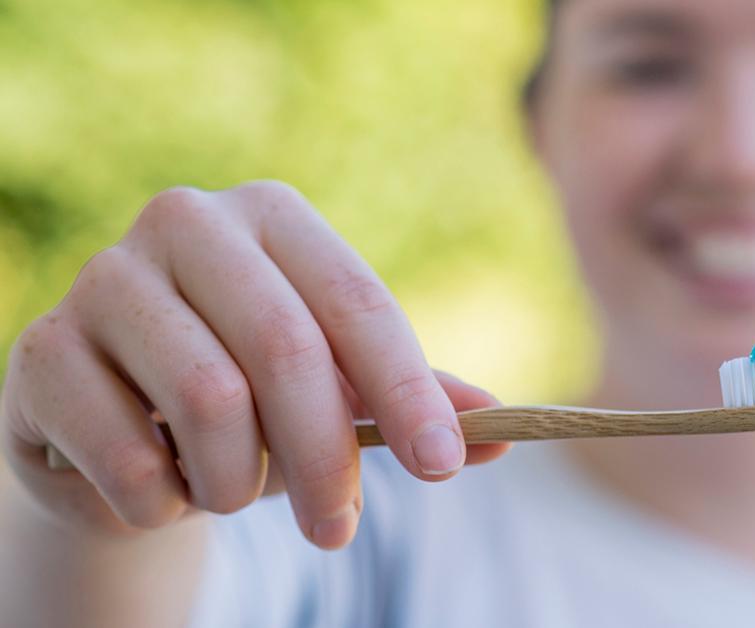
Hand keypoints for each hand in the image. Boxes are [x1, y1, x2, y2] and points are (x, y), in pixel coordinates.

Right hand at [0, 181, 509, 548]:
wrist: (119, 426)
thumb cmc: (249, 398)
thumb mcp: (338, 392)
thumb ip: (415, 401)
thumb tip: (507, 431)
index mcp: (273, 216)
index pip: (357, 302)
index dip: (407, 390)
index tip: (444, 467)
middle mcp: (187, 223)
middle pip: (287, 349)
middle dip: (327, 457)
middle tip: (338, 529)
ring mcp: (104, 279)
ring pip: (210, 400)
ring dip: (238, 481)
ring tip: (237, 492)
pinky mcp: (41, 350)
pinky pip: (128, 452)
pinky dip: (163, 499)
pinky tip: (163, 489)